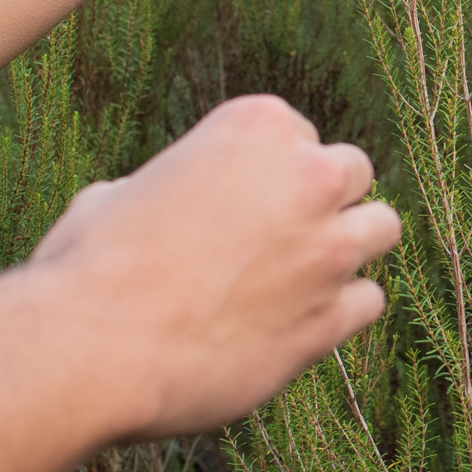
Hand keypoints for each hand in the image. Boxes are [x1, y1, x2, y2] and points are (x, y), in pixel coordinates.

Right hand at [28, 96, 400, 437]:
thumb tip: (167, 203)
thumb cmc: (89, 266)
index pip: (298, 134)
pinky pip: (369, 301)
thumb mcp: (119, 192)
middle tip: (280, 237)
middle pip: (352, 172)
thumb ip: (172, 186)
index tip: (243, 201)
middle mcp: (307, 177)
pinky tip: (298, 323)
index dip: (272, 172)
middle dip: (323, 200)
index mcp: (256, 126)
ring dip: (349, 247)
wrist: (93, 346)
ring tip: (303, 276)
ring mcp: (328, 248)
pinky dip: (341, 311)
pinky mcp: (331, 318)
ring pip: (382, 229)